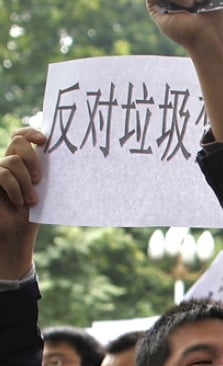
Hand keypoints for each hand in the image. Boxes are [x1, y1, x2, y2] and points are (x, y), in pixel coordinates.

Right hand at [0, 128, 45, 277]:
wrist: (17, 233)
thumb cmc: (35, 213)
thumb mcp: (46, 190)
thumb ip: (49, 173)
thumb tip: (73, 158)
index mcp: (24, 161)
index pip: (21, 135)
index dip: (30, 131)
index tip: (44, 140)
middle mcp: (9, 162)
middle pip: (18, 141)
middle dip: (32, 158)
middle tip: (40, 180)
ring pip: (13, 160)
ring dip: (25, 182)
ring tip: (31, 200)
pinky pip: (2, 174)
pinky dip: (15, 188)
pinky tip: (20, 202)